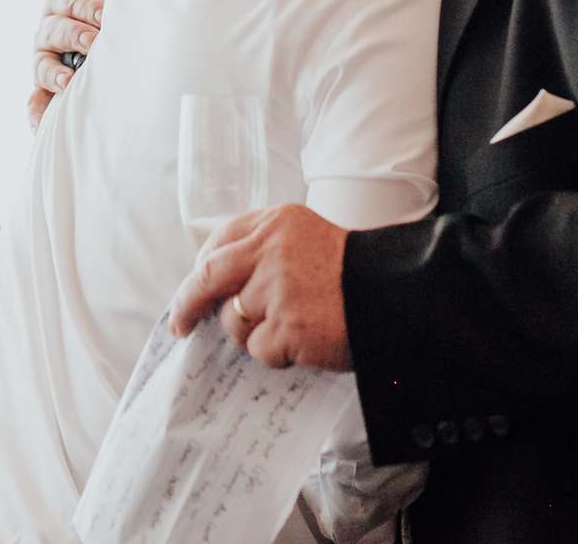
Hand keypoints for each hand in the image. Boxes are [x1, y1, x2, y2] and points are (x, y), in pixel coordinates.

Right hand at [27, 0, 107, 129]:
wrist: (98, 43)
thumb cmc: (101, 13)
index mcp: (62, 3)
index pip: (70, 1)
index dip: (87, 6)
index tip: (104, 14)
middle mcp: (47, 31)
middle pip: (55, 31)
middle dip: (74, 36)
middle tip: (95, 43)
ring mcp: (42, 61)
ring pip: (41, 66)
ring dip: (54, 74)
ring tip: (69, 82)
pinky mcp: (42, 89)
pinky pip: (34, 102)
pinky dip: (36, 115)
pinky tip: (39, 129)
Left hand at [169, 204, 351, 370]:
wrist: (396, 295)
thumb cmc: (355, 273)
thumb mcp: (308, 239)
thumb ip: (267, 250)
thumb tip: (222, 284)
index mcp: (275, 223)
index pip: (219, 241)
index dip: (201, 268)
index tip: (192, 288)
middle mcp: (270, 250)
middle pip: (207, 277)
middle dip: (187, 303)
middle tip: (181, 324)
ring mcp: (277, 288)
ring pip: (233, 321)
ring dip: (253, 334)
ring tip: (290, 330)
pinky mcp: (286, 326)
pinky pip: (259, 349)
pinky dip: (275, 354)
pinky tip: (302, 344)